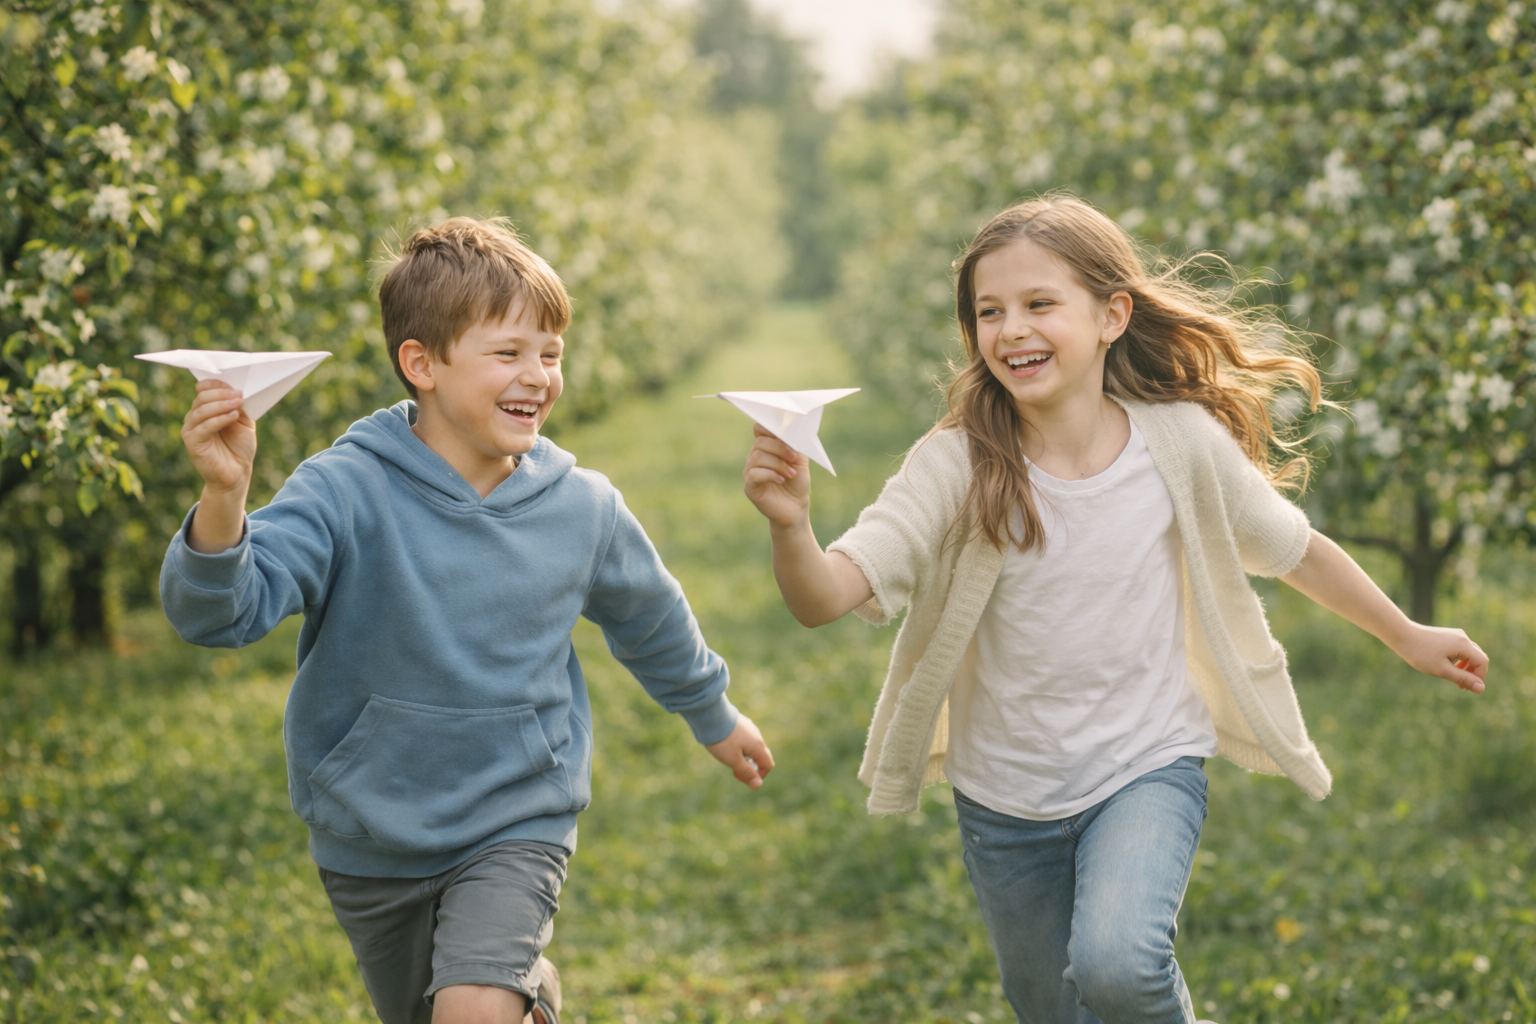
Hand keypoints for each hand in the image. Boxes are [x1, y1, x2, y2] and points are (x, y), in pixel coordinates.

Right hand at [181, 379, 255, 493]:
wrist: (237, 473)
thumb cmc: (239, 447)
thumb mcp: (243, 422)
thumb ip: (238, 407)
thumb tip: (237, 391)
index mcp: (206, 409)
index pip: (203, 390)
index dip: (215, 384)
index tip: (234, 385)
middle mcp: (195, 417)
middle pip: (202, 398)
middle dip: (221, 394)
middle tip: (239, 394)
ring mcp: (191, 429)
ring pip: (201, 410)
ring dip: (221, 405)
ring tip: (238, 403)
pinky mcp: (191, 442)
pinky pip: (204, 427)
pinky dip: (219, 419)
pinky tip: (233, 416)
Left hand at [705, 715, 774, 788]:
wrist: (711, 716)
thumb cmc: (723, 740)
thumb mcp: (734, 760)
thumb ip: (746, 772)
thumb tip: (758, 785)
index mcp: (758, 746)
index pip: (768, 765)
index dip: (758, 775)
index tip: (741, 776)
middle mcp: (757, 736)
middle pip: (761, 756)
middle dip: (751, 766)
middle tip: (734, 769)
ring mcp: (749, 728)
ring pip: (752, 747)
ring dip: (744, 756)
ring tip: (727, 756)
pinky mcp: (741, 723)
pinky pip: (745, 738)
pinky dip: (739, 746)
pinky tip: (725, 744)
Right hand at [743, 424, 809, 529]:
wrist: (796, 507)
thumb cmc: (797, 482)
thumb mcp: (800, 460)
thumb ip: (793, 444)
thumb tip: (788, 431)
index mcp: (766, 447)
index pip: (760, 428)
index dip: (770, 427)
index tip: (785, 436)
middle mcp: (755, 457)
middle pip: (760, 442)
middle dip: (779, 449)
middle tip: (793, 458)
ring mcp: (750, 471)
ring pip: (757, 457)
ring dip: (778, 464)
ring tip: (791, 474)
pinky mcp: (749, 486)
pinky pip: (754, 473)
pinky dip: (770, 474)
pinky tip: (781, 480)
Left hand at [1390, 623, 1488, 692]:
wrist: (1401, 635)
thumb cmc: (1420, 653)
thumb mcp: (1442, 670)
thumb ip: (1463, 678)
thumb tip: (1481, 688)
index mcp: (1464, 644)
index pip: (1482, 662)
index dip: (1479, 677)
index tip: (1468, 688)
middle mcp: (1462, 637)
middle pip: (1478, 657)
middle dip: (1473, 673)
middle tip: (1461, 687)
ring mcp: (1455, 635)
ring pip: (1470, 654)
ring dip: (1466, 668)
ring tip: (1455, 680)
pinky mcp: (1448, 636)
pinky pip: (1461, 650)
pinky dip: (1459, 661)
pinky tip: (1449, 669)